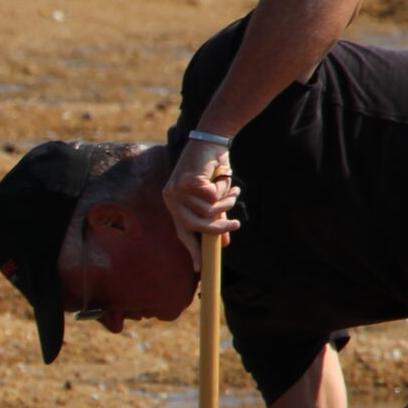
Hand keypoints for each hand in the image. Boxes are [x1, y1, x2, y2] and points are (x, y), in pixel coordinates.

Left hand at [162, 137, 239, 270]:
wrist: (210, 139)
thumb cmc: (212, 168)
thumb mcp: (214, 196)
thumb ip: (215, 217)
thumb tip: (222, 243)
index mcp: (174, 203)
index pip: (182, 232)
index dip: (191, 250)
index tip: (199, 269)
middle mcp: (171, 198)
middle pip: (197, 226)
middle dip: (219, 227)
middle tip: (235, 224)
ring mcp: (177, 190)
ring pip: (208, 211)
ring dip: (225, 203)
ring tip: (231, 191)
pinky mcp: (188, 181)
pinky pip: (213, 197)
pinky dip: (224, 189)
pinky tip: (225, 177)